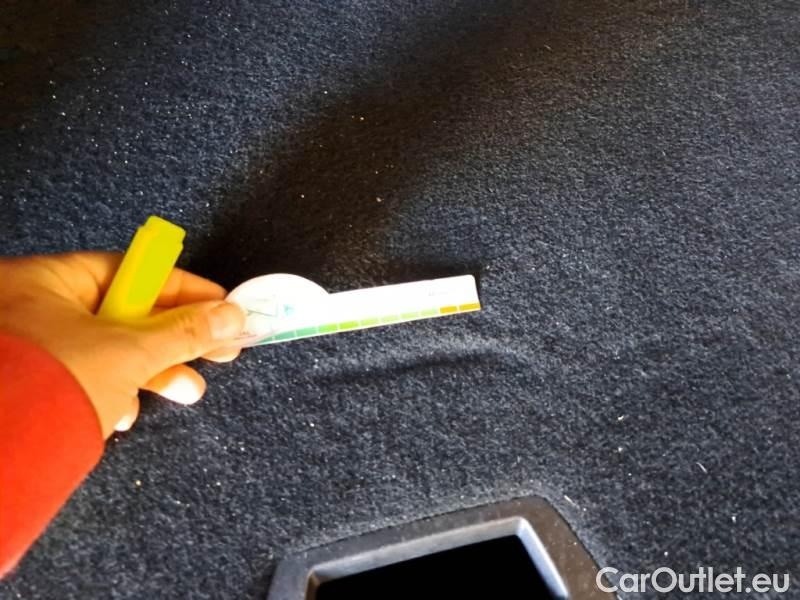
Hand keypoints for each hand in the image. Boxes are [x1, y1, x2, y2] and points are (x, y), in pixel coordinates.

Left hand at [0, 252, 244, 437]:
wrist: (1, 458)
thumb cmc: (60, 382)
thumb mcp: (131, 352)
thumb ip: (184, 332)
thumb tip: (233, 315)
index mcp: (45, 280)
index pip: (130, 272)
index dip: (183, 290)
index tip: (222, 308)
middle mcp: (29, 306)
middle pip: (122, 313)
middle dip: (175, 339)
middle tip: (220, 353)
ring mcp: (25, 349)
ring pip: (105, 349)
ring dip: (153, 370)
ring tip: (189, 392)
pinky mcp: (27, 387)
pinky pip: (81, 377)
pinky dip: (111, 391)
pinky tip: (124, 414)